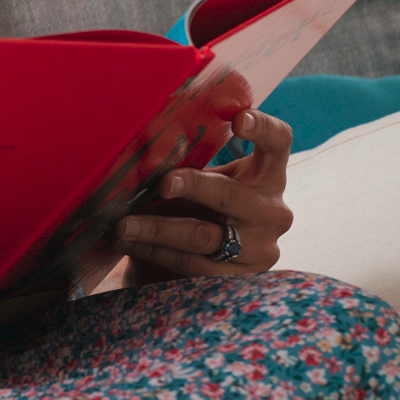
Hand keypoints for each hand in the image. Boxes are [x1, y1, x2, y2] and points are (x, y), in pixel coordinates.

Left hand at [111, 108, 294, 279]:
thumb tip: (149, 147)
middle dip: (192, 187)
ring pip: (204, 237)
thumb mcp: (193, 179)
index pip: (278, 142)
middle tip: (161, 183)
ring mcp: (260, 249)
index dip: (263, 128)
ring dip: (157, 230)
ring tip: (122, 226)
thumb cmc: (193, 206)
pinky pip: (192, 266)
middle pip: (229, 195)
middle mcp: (272, 212)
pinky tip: (129, 245)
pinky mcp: (239, 280)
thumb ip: (179, 159)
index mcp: (265, 175)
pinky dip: (155, 253)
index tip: (239, 119)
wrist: (191, 261)